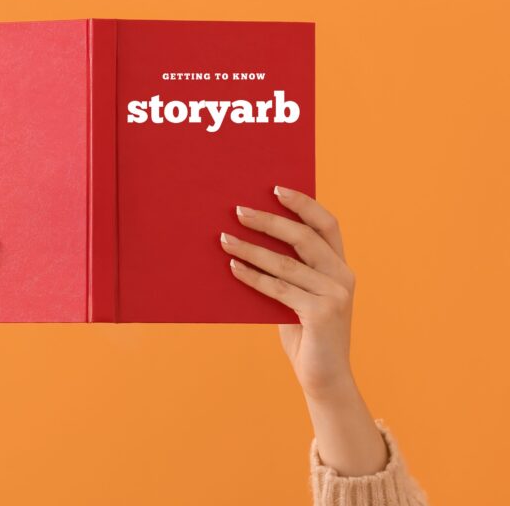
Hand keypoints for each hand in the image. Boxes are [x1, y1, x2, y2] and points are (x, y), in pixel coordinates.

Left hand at [219, 185, 355, 399]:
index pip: (327, 224)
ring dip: (250, 248)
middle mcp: (343, 276)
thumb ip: (288, 272)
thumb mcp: (300, 297)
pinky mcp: (322, 313)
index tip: (275, 188)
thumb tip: (245, 241)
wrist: (324, 379)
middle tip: (237, 210)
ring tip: (224, 238)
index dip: (303, 203)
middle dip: (268, 221)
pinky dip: (253, 276)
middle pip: (304, 237)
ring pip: (286, 262)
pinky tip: (233, 267)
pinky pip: (278, 288)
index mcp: (340, 267)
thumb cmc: (305, 335)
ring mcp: (335, 294)